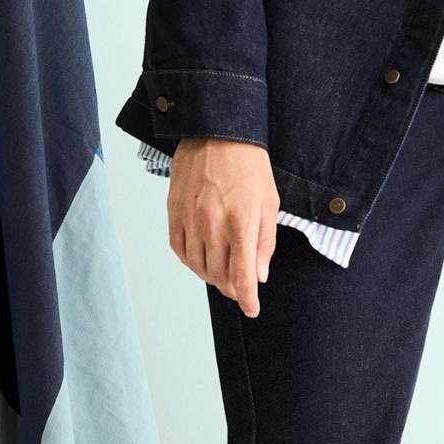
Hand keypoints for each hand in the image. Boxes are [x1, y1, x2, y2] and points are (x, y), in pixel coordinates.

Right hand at [166, 139, 278, 315]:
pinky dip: (189, 261)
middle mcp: (213, 225)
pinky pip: (178, 248)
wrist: (216, 133)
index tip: (251, 309)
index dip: (247, 298)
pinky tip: (199, 259)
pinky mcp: (173, 211)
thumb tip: (259, 275)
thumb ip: (265, 242)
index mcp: (241, 223)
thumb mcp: (269, 203)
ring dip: (211, 276)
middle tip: (239, 286)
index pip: (243, 275)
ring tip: (221, 273)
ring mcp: (190, 219)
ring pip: (197, 265)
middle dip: (232, 287)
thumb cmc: (248, 166)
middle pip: (219, 275)